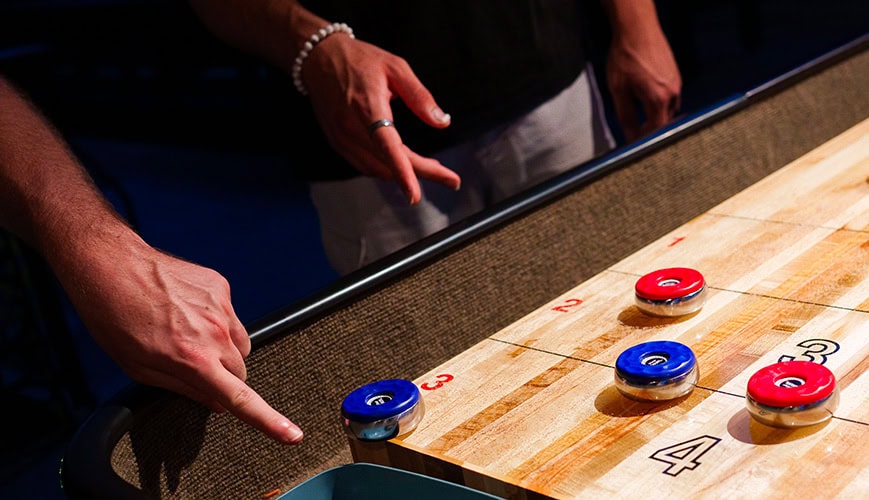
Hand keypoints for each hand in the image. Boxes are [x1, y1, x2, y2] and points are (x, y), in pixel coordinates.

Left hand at [62, 237, 303, 444]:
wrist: (113, 267)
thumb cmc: (116, 320)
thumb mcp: (141, 368)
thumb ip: (185, 389)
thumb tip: (218, 404)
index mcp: (193, 359)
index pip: (240, 398)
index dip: (269, 421)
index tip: (293, 435)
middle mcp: (214, 333)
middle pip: (240, 371)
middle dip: (224, 377)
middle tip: (192, 367)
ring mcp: (221, 306)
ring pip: (240, 344)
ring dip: (223, 349)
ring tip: (187, 335)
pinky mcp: (221, 287)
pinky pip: (230, 316)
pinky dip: (215, 321)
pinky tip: (186, 311)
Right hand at [301, 33, 460, 204]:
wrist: (319, 58)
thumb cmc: (359, 59)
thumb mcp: (396, 68)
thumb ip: (420, 97)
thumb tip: (442, 121)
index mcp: (368, 107)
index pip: (387, 147)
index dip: (402, 173)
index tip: (415, 194)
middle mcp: (351, 128)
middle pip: (388, 164)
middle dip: (421, 174)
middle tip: (450, 179)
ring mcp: (342, 138)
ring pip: (377, 169)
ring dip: (404, 174)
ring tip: (430, 168)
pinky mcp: (338, 143)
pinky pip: (364, 165)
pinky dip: (385, 169)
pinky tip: (401, 164)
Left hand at [605, 4, 681, 141]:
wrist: (637, 28)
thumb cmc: (626, 57)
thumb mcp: (618, 90)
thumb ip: (626, 116)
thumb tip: (630, 136)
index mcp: (659, 100)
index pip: (656, 130)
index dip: (645, 140)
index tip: (634, 144)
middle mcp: (673, 93)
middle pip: (665, 121)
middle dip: (651, 129)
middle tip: (636, 131)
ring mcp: (677, 82)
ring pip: (669, 109)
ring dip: (656, 115)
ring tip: (639, 114)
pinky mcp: (676, 74)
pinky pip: (671, 96)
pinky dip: (660, 102)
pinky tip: (646, 97)